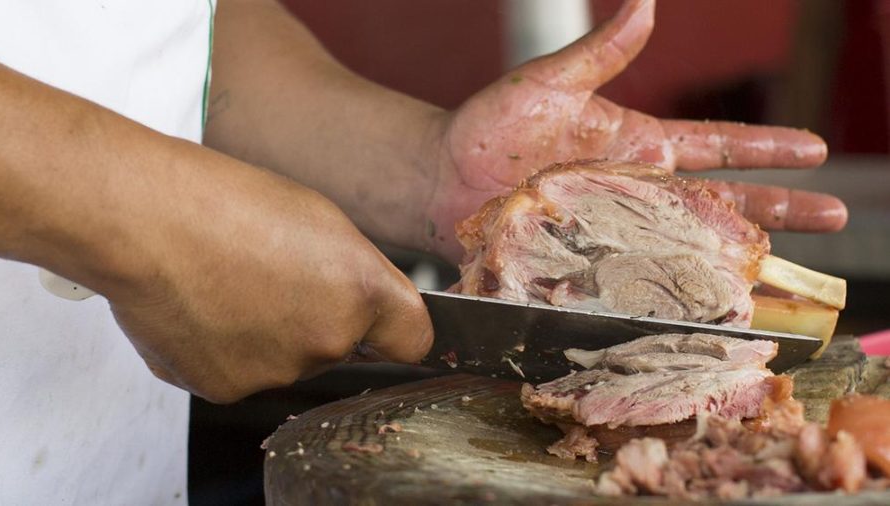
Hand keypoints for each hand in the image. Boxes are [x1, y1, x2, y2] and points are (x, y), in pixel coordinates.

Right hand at [106, 150, 432, 402]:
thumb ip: (355, 274)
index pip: (413, 340)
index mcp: (362, 292)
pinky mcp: (226, 389)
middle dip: (319, 321)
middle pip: (342, 348)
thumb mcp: (319, 219)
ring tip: (228, 287)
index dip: (394, 329)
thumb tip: (362, 306)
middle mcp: (328, 341)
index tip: (380, 322)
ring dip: (270, 336)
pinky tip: (202, 310)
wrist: (144, 219)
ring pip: (289, 362)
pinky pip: (241, 374)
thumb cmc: (225, 201)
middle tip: (272, 277)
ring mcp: (277, 372)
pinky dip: (226, 351)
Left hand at [425, 0, 846, 261]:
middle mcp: (636, 191)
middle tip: (833, 214)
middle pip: (722, 200)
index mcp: (637, 145)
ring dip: (740, 255)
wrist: (442, 179)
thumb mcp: (548, 83)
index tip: (813, 150)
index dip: (766, 148)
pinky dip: (676, 292)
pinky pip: (640, 278)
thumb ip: (601, 53)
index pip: (716, 145)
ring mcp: (616, 229)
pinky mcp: (590, 261)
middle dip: (780, 207)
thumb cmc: (489, 128)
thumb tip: (645, 2)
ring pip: (693, 244)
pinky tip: (708, 304)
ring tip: (791, 268)